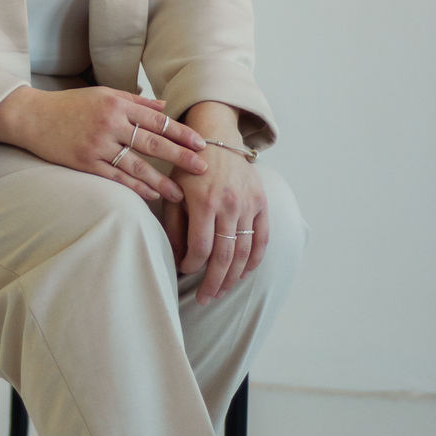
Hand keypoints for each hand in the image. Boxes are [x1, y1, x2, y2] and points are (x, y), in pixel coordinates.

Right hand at [0, 86, 208, 202]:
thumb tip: (164, 107)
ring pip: (136, 165)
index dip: (181, 133)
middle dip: (180, 157)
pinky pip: (115, 177)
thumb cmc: (71, 105)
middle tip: (202, 169)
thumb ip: (135, 101)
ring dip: (160, 181)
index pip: (157, 120)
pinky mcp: (85, 163)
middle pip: (153, 142)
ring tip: (179, 193)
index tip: (200, 144)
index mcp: (117, 104)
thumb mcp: (103, 95)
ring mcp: (97, 145)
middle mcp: (109, 123)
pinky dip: (134, 187)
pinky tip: (150, 195)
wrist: (32, 117)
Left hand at [161, 103, 268, 301]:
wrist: (217, 137)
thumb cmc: (189, 168)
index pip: (200, 248)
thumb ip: (175, 226)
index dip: (191, 266)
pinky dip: (255, 259)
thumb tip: (179, 258)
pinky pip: (262, 237)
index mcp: (204, 202)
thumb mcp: (173, 192)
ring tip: (222, 291)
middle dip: (213, 282)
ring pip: (244, 252)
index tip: (185, 271)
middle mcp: (228, 205)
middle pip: (224, 256)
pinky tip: (244, 273)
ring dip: (233, 277)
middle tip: (205, 299)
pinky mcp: (261, 201)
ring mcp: (248, 204)